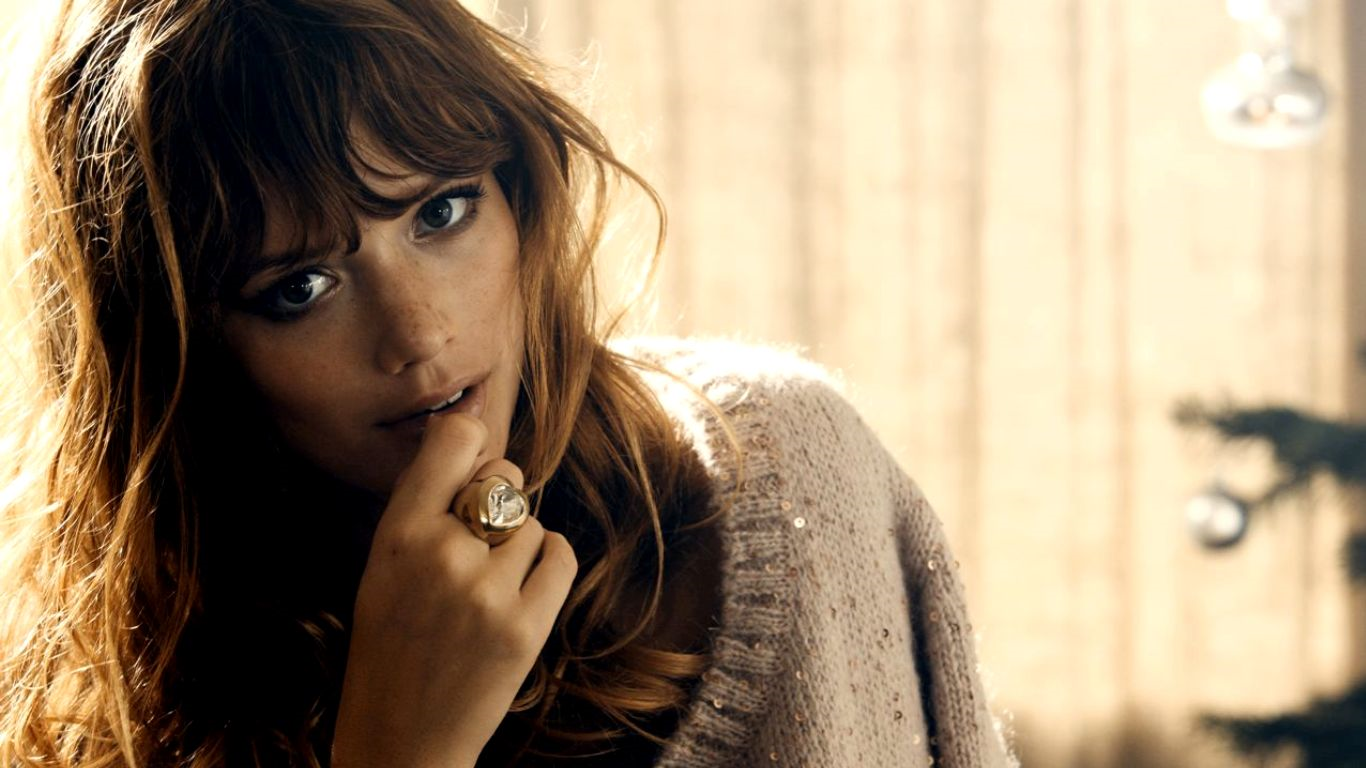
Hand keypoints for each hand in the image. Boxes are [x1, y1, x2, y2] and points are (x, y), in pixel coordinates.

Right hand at [332, 412, 577, 767]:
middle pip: (503, 476)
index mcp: (397, 535)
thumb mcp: (383, 566)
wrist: (403, 737)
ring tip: (487, 582)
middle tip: (476, 539)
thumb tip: (472, 428)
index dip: (472, 441)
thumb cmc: (391, 644)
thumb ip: (422, 504)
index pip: (455, 442)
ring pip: (530, 521)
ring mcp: (487, 592)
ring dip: (518, 543)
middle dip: (497, 497)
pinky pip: (560, 555)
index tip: (474, 458)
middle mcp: (443, 555)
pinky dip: (549, 562)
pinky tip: (524, 584)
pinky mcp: (527, 625)